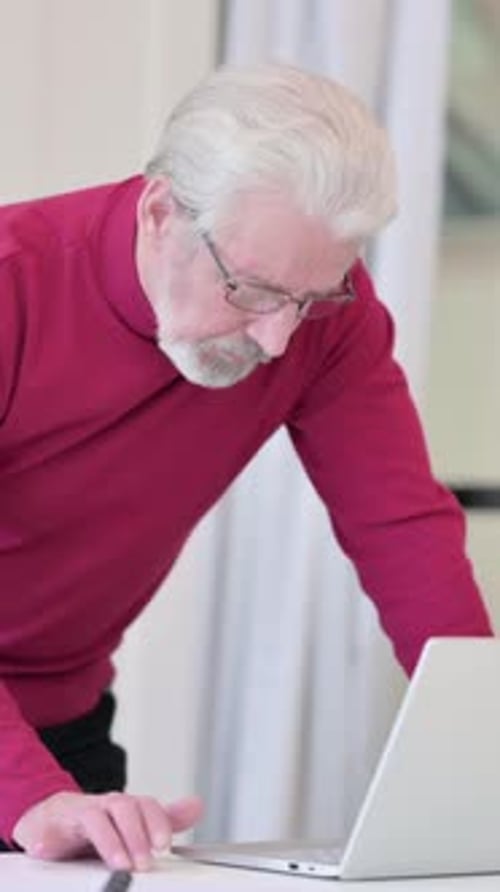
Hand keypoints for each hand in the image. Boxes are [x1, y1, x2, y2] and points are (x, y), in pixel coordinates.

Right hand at [13, 790, 202, 870]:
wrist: (58, 817)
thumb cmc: (102, 823)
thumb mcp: (135, 822)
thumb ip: (165, 818)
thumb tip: (197, 805)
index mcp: (126, 806)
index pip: (146, 805)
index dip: (157, 822)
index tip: (164, 846)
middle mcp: (105, 805)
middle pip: (124, 809)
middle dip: (136, 836)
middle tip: (143, 863)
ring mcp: (78, 814)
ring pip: (95, 817)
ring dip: (108, 841)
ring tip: (118, 862)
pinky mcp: (52, 828)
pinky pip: (47, 830)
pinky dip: (47, 839)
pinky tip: (46, 849)